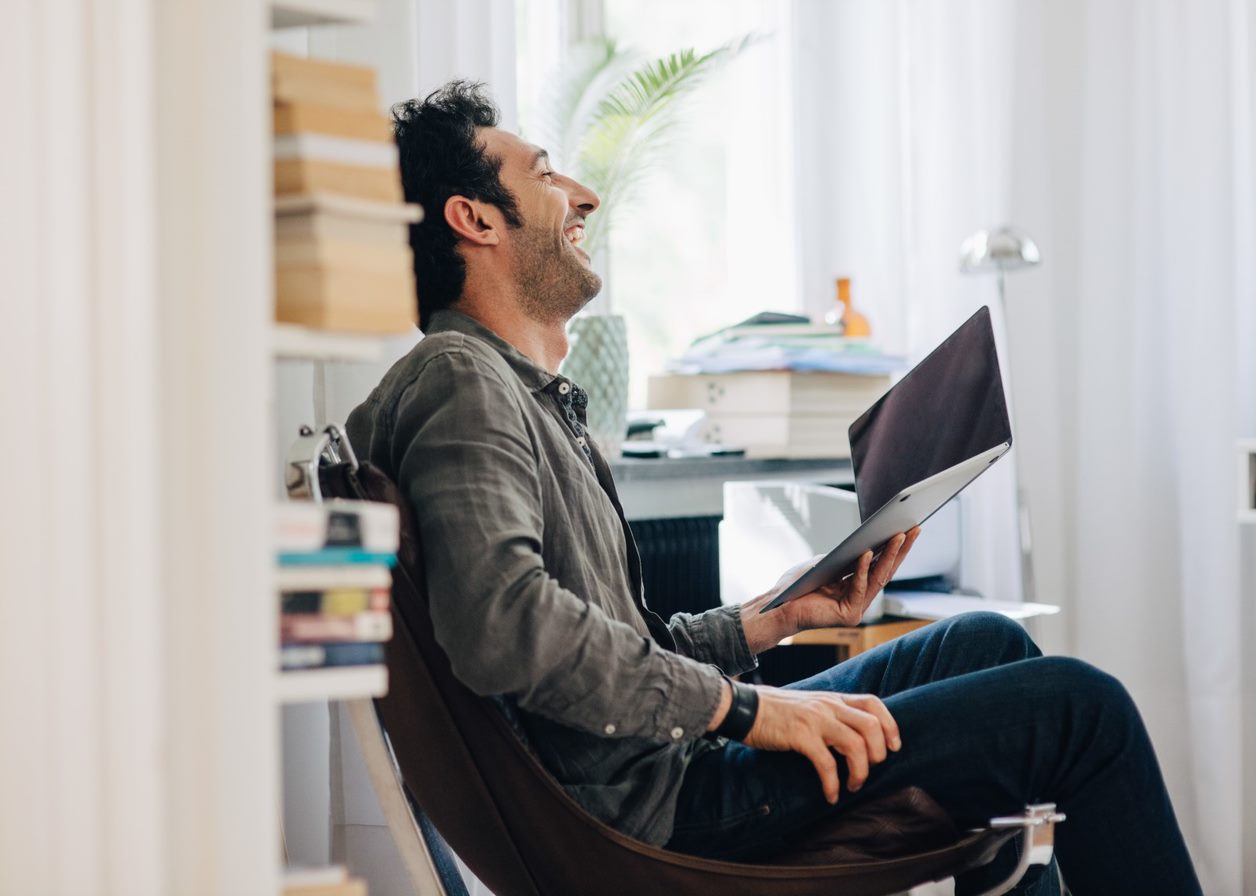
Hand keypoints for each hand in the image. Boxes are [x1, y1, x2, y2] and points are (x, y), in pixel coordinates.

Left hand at [742, 528, 920, 647]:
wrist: (779, 606)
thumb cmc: (798, 584)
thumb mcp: (824, 563)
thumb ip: (844, 556)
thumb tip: (866, 542)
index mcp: (857, 585)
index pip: (881, 564)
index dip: (896, 547)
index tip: (908, 528)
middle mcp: (861, 598)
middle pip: (886, 570)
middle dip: (901, 549)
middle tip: (913, 529)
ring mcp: (857, 608)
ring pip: (878, 579)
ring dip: (889, 556)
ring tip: (898, 536)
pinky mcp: (850, 615)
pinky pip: (859, 587)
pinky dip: (863, 569)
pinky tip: (866, 553)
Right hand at [744, 686, 900, 803]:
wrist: (745, 709)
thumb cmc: (776, 712)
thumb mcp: (809, 705)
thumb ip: (831, 714)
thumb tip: (854, 736)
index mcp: (832, 698)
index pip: (873, 703)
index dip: (890, 725)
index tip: (894, 747)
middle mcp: (828, 706)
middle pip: (871, 727)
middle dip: (878, 755)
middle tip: (869, 771)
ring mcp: (815, 720)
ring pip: (855, 745)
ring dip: (860, 772)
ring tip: (852, 786)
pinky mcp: (800, 736)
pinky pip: (827, 764)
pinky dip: (833, 784)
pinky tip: (830, 795)